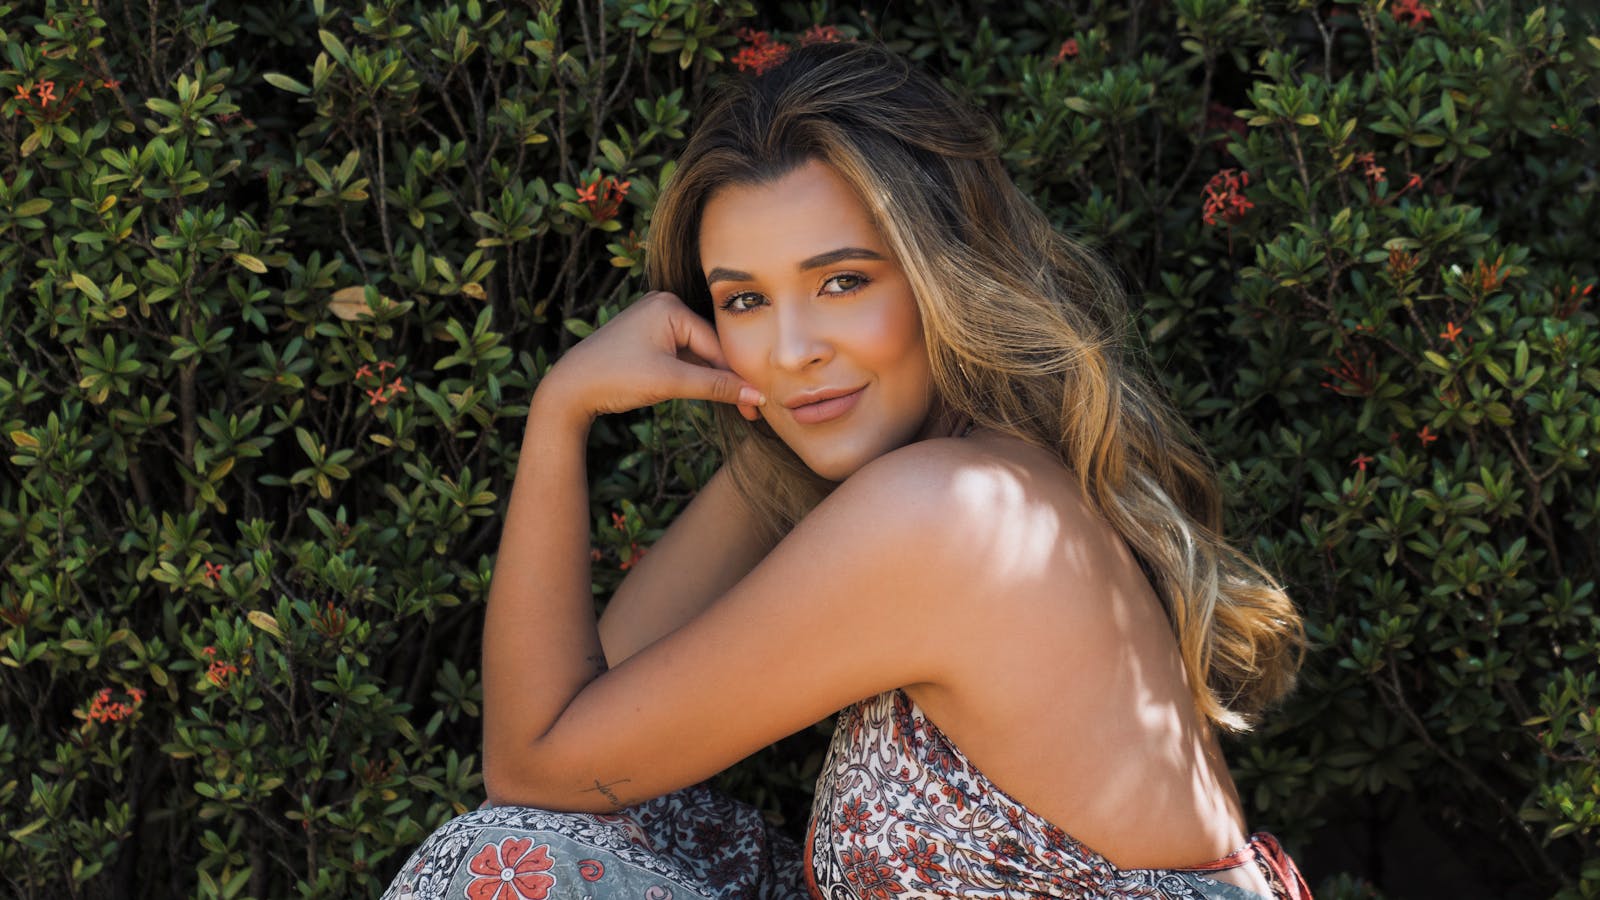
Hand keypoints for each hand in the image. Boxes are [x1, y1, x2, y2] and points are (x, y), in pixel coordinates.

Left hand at [537, 291, 765, 422]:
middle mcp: (664, 306)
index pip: (716, 343)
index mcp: (670, 306)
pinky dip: (694, 375)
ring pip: (696, 354)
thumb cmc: (615, 377)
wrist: (570, 388)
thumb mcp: (670, 382)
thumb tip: (755, 396)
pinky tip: (712, 394)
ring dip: (712, 379)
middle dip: (727, 378)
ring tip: (738, 406)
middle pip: (708, 347)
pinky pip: (681, 356)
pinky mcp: (648, 338)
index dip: (737, 376)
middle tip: (752, 409)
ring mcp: (655, 321)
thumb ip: (715, 387)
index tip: (759, 403)